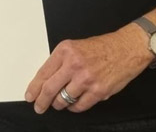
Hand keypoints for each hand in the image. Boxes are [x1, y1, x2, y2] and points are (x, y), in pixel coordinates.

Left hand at [25, 24, 151, 113]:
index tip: (30, 95)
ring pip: (64, 99)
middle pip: (50, 89)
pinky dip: (74, 107)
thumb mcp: (74, 47)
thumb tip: (46, 79)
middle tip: (39, 106)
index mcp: (65, 51)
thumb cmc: (100, 48)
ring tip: (58, 103)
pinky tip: (73, 104)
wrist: (125, 49)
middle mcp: (74, 64)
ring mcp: (86, 79)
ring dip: (59, 104)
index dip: (34, 87)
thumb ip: (60, 62)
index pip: (43, 73)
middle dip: (42, 101)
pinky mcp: (99, 91)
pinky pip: (80, 105)